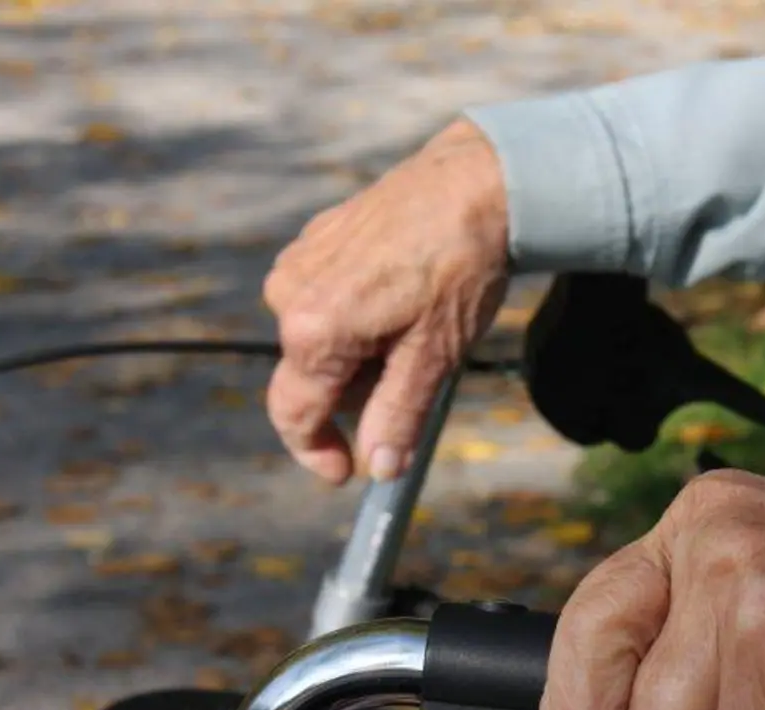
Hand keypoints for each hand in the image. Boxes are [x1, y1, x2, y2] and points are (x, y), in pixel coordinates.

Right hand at [263, 118, 508, 483]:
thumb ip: (398, 416)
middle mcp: (290, 295)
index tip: (347, 473)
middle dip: (357, 391)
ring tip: (416, 325)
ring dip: (360, 352)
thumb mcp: (435, 356)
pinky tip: (402, 296)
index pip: (295, 415)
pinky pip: (325, 300)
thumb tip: (381, 468)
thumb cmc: (459, 268)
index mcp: (314, 330)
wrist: (474, 182)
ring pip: (320, 339)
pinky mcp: (316, 239)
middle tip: (416, 370)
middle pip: (312, 378)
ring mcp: (299, 262)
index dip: (318, 453)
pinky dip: (359, 316)